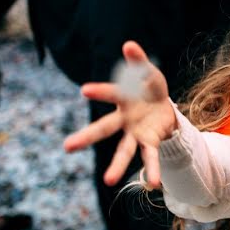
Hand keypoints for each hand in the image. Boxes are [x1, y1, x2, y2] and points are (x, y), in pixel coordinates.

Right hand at [63, 41, 174, 187]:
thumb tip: (129, 45)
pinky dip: (153, 170)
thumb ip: (138, 61)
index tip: (85, 91)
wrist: (163, 106)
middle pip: (103, 129)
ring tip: (108, 181)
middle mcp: (123, 119)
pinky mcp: (150, 142)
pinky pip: (151, 157)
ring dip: (117, 165)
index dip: (100, 92)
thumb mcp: (147, 72)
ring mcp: (135, 133)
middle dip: (86, 137)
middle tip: (66, 147)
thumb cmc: (148, 88)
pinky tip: (154, 183)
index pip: (110, 93)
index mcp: (122, 98)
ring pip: (124, 150)